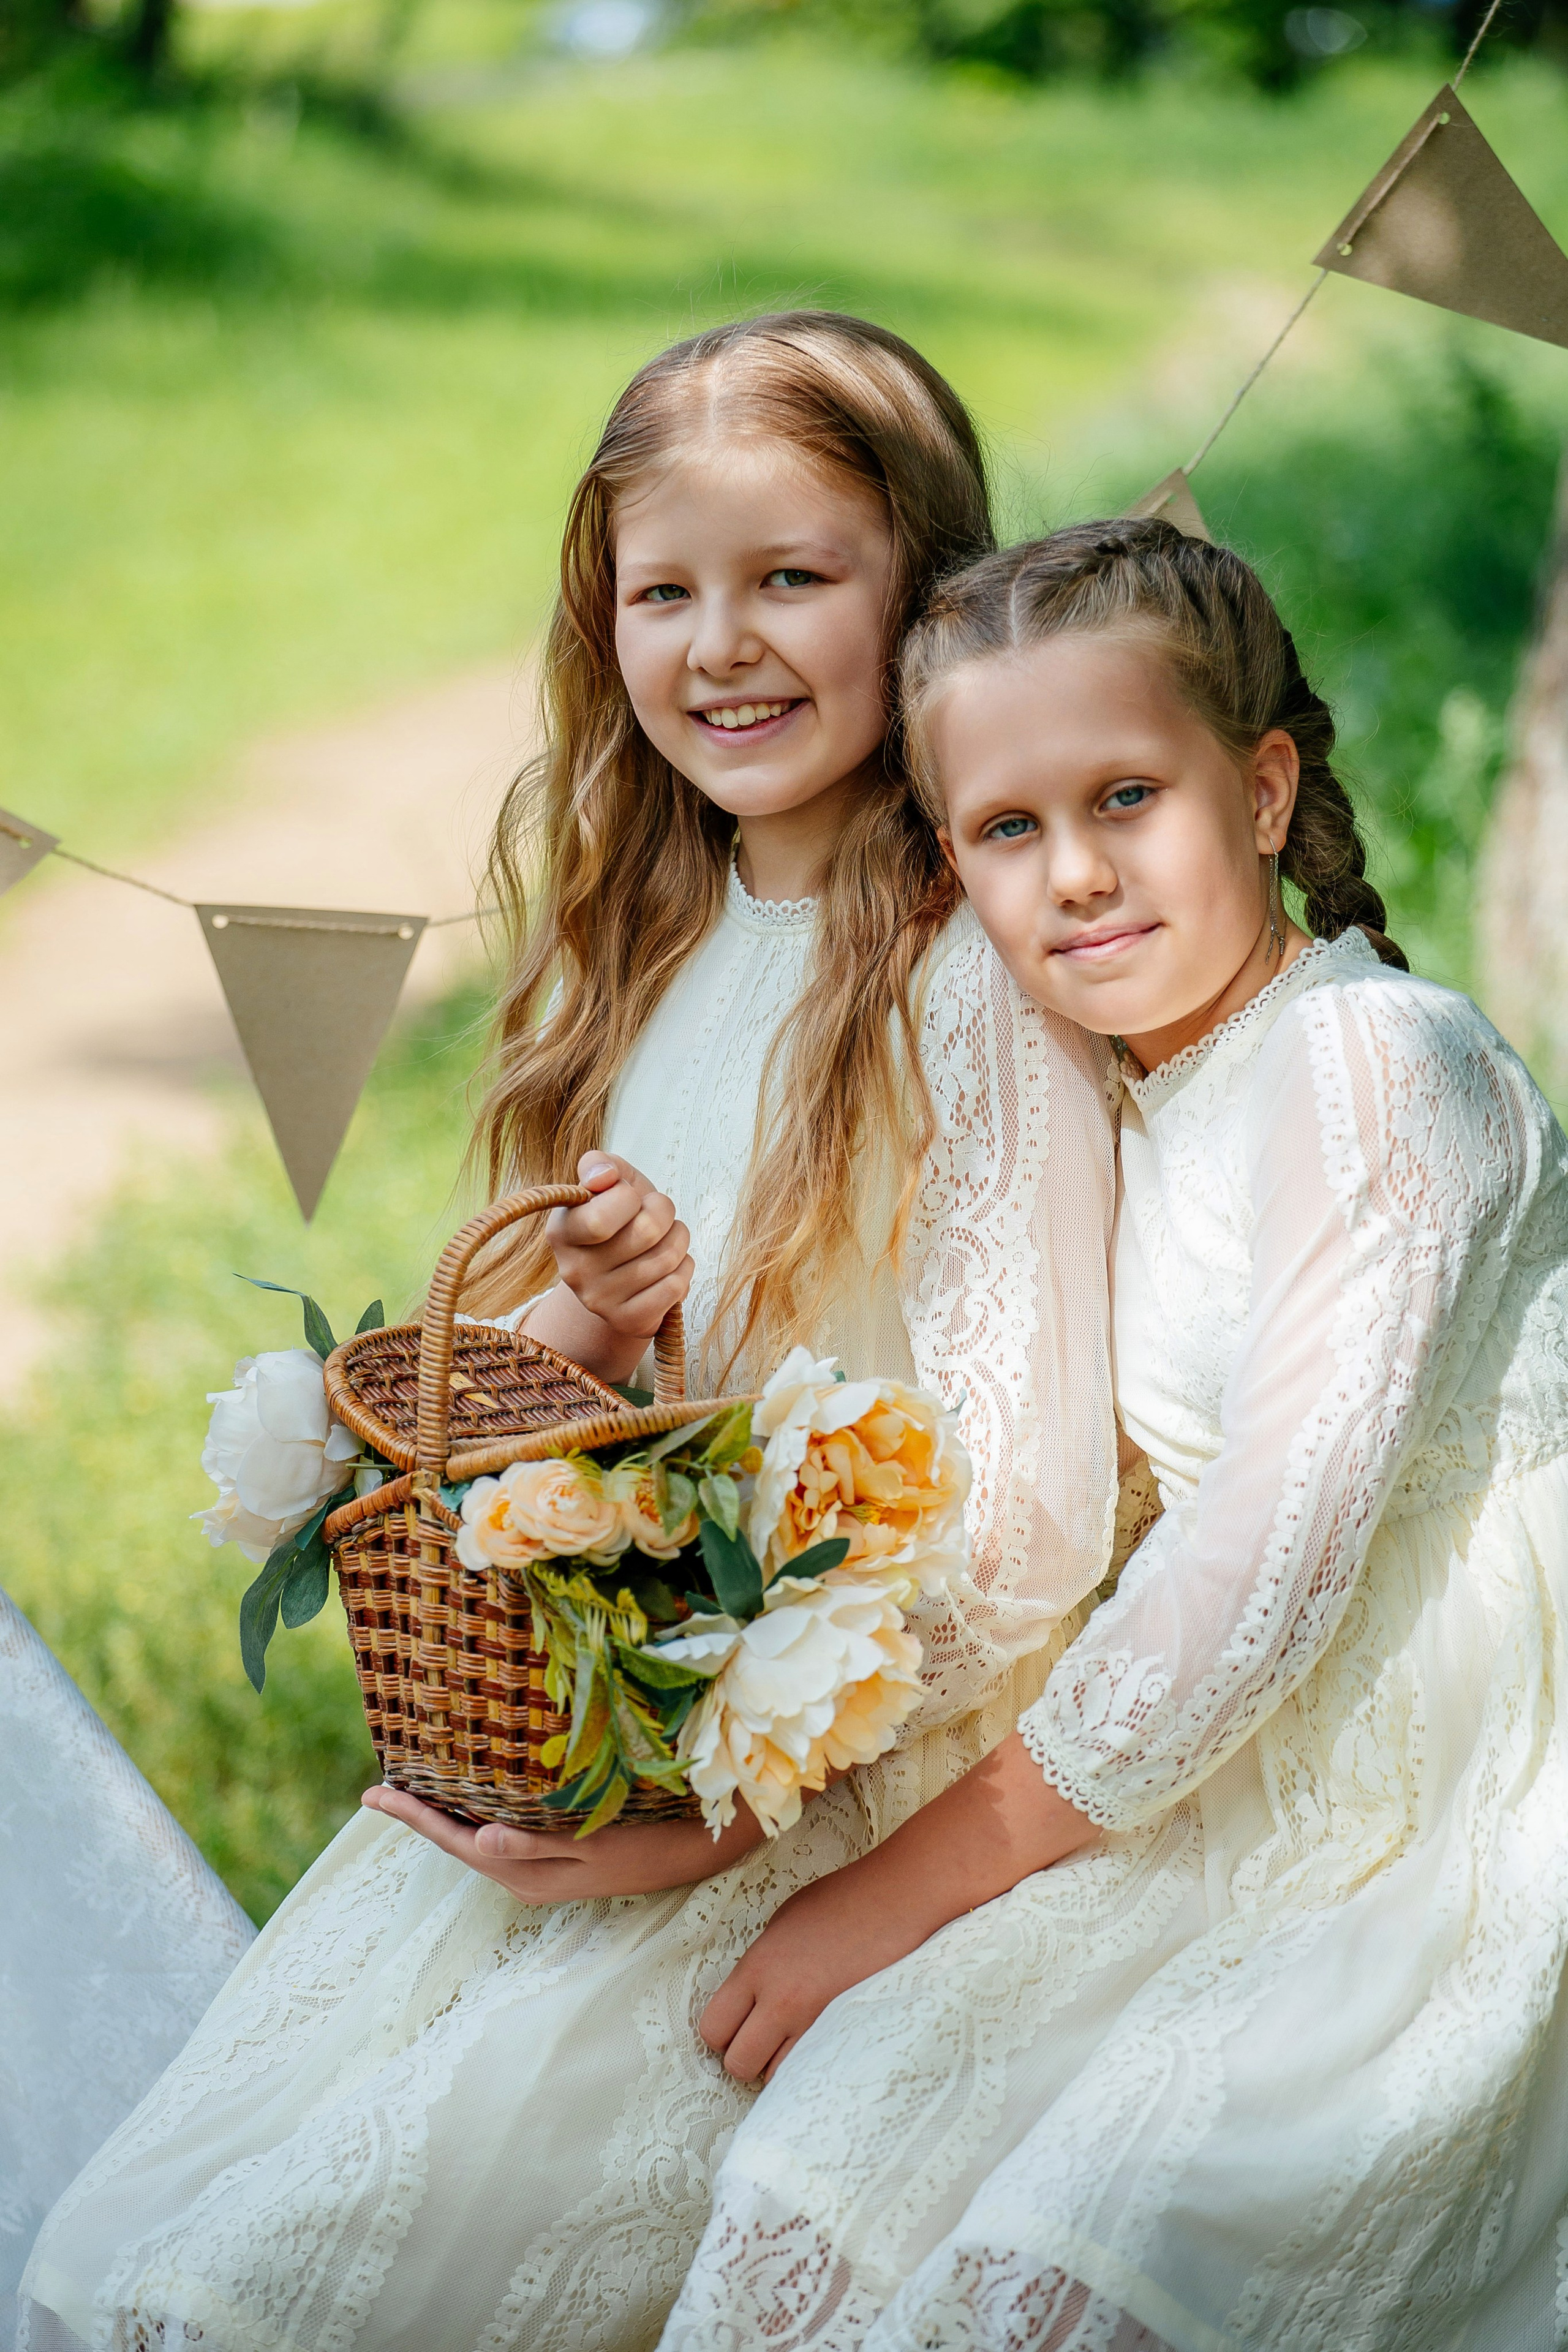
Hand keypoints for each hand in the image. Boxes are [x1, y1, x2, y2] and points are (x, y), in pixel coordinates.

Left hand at [361, 1782, 762, 1900]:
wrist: (699, 1851)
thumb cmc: (649, 1844)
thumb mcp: (593, 1845)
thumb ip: (535, 1845)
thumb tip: (481, 1842)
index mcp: (527, 1873)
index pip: (455, 1841)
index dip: (413, 1818)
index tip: (374, 1794)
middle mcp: (526, 1876)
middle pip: (458, 1842)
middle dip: (419, 1816)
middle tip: (381, 1789)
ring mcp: (542, 1870)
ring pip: (478, 1840)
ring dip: (446, 1816)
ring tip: (414, 1790)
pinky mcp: (558, 1858)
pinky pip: (502, 1837)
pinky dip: (478, 1816)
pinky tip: (474, 1800)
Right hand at [522, 1153, 692, 1385]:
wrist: (624, 1267)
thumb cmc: (621, 1215)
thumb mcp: (609, 1182)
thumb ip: (600, 1164)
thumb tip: (603, 1176)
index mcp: (562, 1231)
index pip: (602, 1218)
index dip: (631, 1197)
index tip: (629, 1198)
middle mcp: (573, 1271)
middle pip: (646, 1233)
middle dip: (664, 1213)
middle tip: (657, 1216)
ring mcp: (599, 1301)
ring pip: (667, 1258)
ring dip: (678, 1240)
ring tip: (664, 1239)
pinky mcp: (627, 1321)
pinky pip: (676, 1287)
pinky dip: (684, 1269)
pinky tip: (669, 1267)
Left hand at [699, 1733, 1099, 2083]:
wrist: (903, 1898)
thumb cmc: (846, 1898)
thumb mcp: (786, 1919)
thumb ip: (761, 1962)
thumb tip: (747, 1995)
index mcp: (759, 1966)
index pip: (712, 2028)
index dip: (721, 2032)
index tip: (737, 2025)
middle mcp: (781, 2001)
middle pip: (738, 2064)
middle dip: (748, 2056)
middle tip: (768, 2038)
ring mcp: (817, 2023)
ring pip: (777, 2078)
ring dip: (783, 2065)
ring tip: (801, 2039)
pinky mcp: (849, 2035)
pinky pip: (816, 2073)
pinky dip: (814, 2068)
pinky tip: (826, 2046)